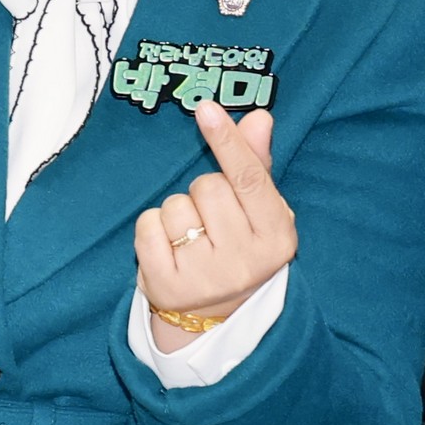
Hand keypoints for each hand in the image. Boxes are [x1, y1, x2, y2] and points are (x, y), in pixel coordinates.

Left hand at [133, 102, 296, 351]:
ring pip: (175, 206)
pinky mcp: (167, 288)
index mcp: (277, 238)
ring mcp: (205, 278)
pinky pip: (147, 226)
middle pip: (208, 187)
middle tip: (212, 220)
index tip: (207, 109)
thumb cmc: (241, 247)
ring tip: (192, 239)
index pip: (249, 179)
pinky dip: (152, 229)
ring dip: (177, 213)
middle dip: (203, 193)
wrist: (219, 315)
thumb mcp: (261, 212)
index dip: (227, 141)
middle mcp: (245, 261)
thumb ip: (257, 164)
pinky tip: (168, 249)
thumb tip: (259, 117)